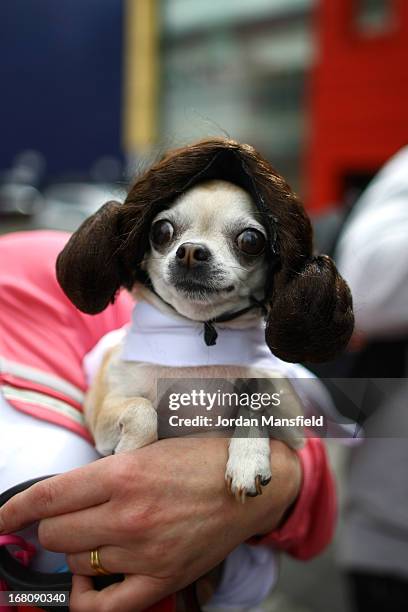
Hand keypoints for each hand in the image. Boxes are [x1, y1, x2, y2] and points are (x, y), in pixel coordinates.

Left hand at [0, 437, 300, 611]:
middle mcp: (127, 515)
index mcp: (123, 473)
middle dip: (52, 527)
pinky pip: (106, 607)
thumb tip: (66, 493)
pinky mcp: (161, 579)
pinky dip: (87, 599)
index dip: (16, 510)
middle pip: (55, 535)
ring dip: (76, 552)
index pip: (48, 497)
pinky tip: (88, 585)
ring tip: (96, 538)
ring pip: (76, 564)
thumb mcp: (149, 448)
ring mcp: (143, 552)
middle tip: (68, 518)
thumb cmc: (201, 458)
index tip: (3, 519)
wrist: (250, 485)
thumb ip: (106, 471)